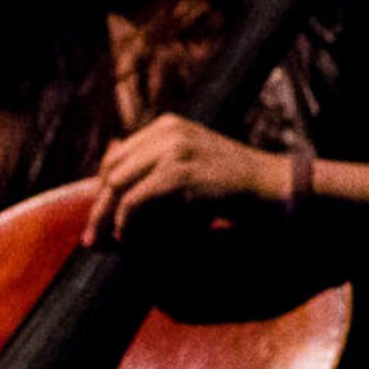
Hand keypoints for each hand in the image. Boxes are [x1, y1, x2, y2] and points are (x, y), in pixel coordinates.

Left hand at [85, 115, 287, 244]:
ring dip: (108, 217)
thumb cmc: (237, 186)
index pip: (118, 156)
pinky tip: (128, 238)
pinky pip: (136, 200)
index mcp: (168, 126)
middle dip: (99, 206)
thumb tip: (112, 179)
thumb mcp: (194, 169)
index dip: (103, 189)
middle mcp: (168, 132)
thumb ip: (159, 169)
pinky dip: (126, 222)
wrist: (276, 189)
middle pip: (113, 170)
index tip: (99, 218)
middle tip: (92, 238)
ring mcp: (174, 150)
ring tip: (108, 242)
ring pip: (119, 185)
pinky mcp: (180, 174)